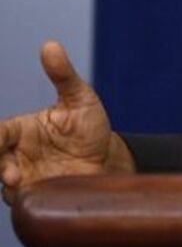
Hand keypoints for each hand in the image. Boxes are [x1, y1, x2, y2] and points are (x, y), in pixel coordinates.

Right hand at [0, 41, 134, 205]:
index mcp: (19, 131)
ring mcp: (24, 178)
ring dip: (8, 184)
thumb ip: (63, 75)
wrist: (108, 160)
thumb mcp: (80, 99)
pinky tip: (31, 195)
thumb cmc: (89, 126)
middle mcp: (15, 156)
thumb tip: (50, 44)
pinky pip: (24, 202)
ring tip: (17, 182)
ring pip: (4, 185)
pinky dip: (24, 199)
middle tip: (8, 170)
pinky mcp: (37, 197)